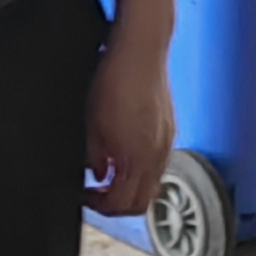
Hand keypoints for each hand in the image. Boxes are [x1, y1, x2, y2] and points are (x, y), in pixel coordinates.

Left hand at [83, 35, 174, 217]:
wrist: (140, 49)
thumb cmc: (115, 78)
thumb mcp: (93, 122)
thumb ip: (95, 156)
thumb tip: (97, 174)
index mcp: (137, 157)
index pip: (123, 204)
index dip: (101, 207)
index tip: (86, 196)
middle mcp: (157, 154)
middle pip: (141, 202)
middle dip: (117, 204)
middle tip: (96, 193)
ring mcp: (167, 142)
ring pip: (151, 184)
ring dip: (130, 186)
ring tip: (108, 173)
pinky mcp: (169, 129)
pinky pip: (157, 163)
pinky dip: (140, 169)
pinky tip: (124, 153)